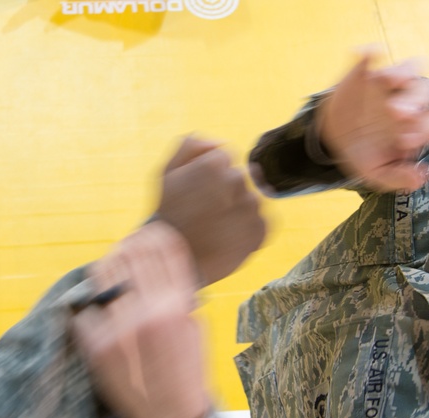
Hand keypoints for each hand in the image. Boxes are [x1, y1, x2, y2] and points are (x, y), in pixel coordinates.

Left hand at [73, 222, 210, 417]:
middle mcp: (151, 311)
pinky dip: (90, 310)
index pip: (165, 248)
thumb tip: (157, 264)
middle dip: (126, 249)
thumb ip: (179, 295)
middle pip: (132, 254)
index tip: (145, 234)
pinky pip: (85, 310)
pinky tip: (98, 315)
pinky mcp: (98, 347)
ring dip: (104, 270)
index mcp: (179, 304)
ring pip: (104, 275)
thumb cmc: (185, 372)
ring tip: (106, 274)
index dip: (153, 235)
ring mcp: (122, 328)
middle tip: (120, 253)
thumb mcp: (193, 328)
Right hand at [155, 137, 265, 286]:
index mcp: (214, 163)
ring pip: (250, 200)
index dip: (209, 179)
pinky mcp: (261, 230)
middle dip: (225, 193)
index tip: (198, 195)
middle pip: (239, 179)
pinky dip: (247, 230)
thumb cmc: (169, 216)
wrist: (176, 262)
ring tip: (215, 229)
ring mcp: (251, 206)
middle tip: (205, 214)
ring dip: (236, 212)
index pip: (225, 160)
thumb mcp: (167, 173)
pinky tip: (227, 238)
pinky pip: (261, 223)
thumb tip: (221, 142)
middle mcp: (237, 181)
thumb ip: (192, 146)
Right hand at [316, 50, 428, 191]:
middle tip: (395, 115)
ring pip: (408, 68)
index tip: (406, 141)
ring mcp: (388, 85)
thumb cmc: (365, 155)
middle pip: (425, 91)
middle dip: (414, 101)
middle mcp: (409, 101)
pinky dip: (370, 53)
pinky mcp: (366, 72)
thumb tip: (421, 177)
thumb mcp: (379, 173)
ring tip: (387, 80)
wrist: (334, 141)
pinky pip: (371, 55)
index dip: (428, 128)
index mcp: (418, 125)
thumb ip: (399, 178)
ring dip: (401, 71)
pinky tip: (364, 56)